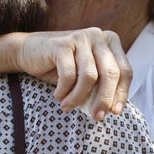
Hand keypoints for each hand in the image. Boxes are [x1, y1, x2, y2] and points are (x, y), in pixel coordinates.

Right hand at [14, 27, 131, 120]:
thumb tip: (111, 110)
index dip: (121, 94)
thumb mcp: (86, 76)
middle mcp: (98, 35)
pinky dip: (64, 91)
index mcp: (110, 41)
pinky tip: (58, 96)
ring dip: (79, 98)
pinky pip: (69, 74)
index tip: (114, 112)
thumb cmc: (62, 66)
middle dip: (104, 99)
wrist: (29, 51)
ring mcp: (80, 37)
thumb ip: (100, 87)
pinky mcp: (62, 44)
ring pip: (90, 76)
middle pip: (110, 73)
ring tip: (68, 107)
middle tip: (96, 117)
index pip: (125, 71)